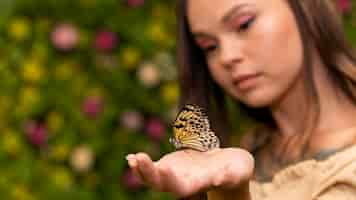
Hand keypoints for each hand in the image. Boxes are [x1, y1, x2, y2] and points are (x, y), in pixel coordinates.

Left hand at [126, 148, 253, 197]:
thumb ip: (228, 176)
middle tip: (138, 159)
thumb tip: (217, 179)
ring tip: (132, 159)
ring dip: (142, 169)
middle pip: (162, 183)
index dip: (171, 179)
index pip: (182, 186)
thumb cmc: (237, 169)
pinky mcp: (171, 164)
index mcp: (200, 184)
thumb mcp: (238, 170)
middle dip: (149, 173)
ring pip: (154, 176)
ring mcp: (175, 173)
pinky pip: (154, 166)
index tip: (163, 168)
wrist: (229, 166)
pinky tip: (132, 158)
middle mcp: (184, 182)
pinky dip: (142, 164)